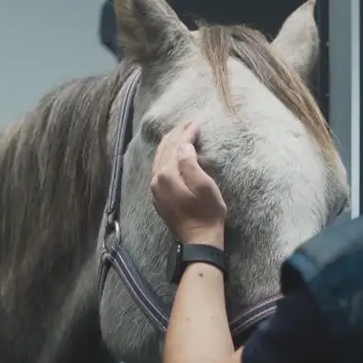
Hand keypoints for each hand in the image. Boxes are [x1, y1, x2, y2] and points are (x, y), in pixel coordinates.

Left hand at [150, 122, 226, 245]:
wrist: (199, 240)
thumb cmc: (207, 212)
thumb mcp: (204, 185)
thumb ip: (190, 162)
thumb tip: (183, 145)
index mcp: (166, 174)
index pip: (176, 146)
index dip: (187, 133)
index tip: (197, 123)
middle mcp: (156, 179)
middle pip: (165, 150)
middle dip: (177, 135)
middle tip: (189, 123)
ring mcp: (155, 189)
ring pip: (159, 159)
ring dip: (170, 144)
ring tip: (180, 133)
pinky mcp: (159, 196)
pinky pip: (159, 169)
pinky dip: (165, 157)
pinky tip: (171, 154)